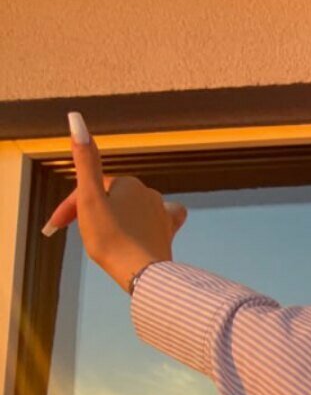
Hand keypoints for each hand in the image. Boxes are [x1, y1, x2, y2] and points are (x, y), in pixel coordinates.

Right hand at [41, 111, 187, 293]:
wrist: (141, 274)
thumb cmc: (111, 238)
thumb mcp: (89, 198)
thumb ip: (85, 160)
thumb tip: (77, 119)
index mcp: (129, 183)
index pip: (92, 189)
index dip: (72, 206)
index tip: (57, 226)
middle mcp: (150, 195)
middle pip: (111, 200)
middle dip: (92, 214)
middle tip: (80, 237)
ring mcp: (161, 215)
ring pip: (130, 212)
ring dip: (115, 222)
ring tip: (107, 240)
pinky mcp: (168, 234)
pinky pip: (157, 222)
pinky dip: (146, 225)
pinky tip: (144, 231)